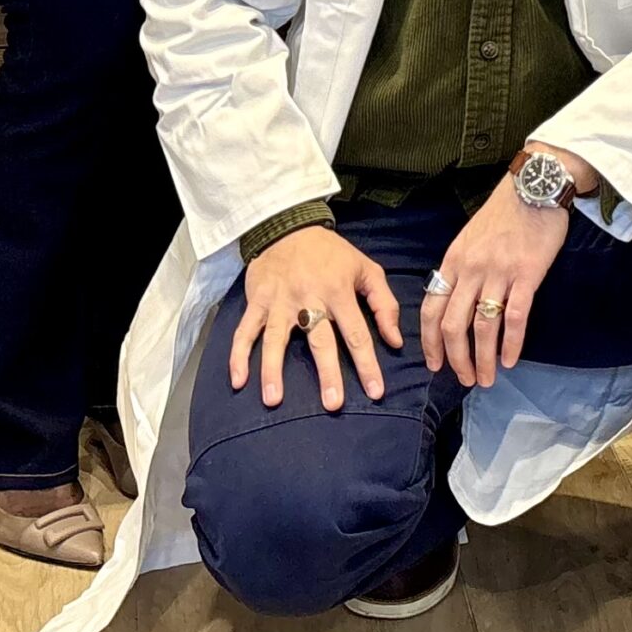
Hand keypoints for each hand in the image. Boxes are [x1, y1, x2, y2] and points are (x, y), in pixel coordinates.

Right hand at [230, 224, 402, 411]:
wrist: (289, 227)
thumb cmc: (332, 254)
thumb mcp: (366, 269)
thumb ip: (383, 304)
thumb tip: (394, 340)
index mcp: (339, 292)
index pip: (357, 333)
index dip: (367, 363)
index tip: (375, 391)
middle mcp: (309, 299)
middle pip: (320, 341)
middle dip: (327, 373)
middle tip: (332, 404)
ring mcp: (280, 302)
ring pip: (276, 339)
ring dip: (273, 370)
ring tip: (273, 400)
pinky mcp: (257, 302)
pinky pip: (245, 331)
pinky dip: (238, 355)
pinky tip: (237, 380)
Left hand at [421, 178, 571, 389]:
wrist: (534, 187)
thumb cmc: (504, 213)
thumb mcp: (469, 239)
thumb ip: (460, 269)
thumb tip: (454, 303)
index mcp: (453, 261)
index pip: (432, 309)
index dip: (430, 342)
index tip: (434, 364)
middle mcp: (471, 270)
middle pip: (453, 325)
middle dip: (456, 359)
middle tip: (464, 379)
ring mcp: (499, 272)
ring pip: (483, 326)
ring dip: (483, 358)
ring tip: (487, 378)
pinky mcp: (527, 274)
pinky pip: (515, 316)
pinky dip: (511, 343)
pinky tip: (511, 360)